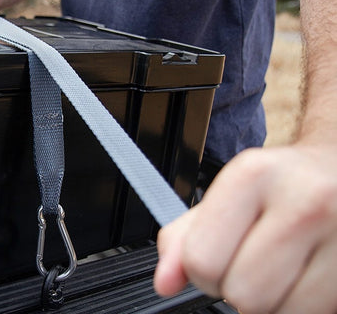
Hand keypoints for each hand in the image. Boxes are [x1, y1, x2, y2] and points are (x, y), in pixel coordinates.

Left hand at [154, 145, 336, 312]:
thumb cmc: (280, 187)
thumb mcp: (228, 196)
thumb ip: (185, 238)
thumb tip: (165, 282)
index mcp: (253, 175)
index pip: (202, 260)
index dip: (202, 271)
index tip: (217, 258)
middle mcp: (304, 201)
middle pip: (242, 295)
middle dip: (239, 288)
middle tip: (255, 261)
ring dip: (273, 302)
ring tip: (285, 266)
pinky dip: (303, 306)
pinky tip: (309, 274)